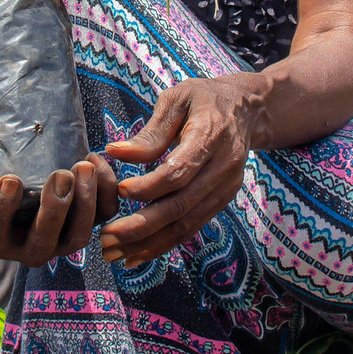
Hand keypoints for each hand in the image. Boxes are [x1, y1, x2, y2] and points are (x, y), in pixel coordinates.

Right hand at [0, 155, 117, 267]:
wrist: (25, 176)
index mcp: (0, 241)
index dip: (1, 209)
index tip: (9, 179)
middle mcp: (34, 249)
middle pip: (45, 240)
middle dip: (54, 209)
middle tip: (59, 175)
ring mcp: (64, 240)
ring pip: (80, 234)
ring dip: (85, 202)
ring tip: (83, 167)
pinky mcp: (90, 222)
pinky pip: (105, 214)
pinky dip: (106, 189)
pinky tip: (96, 160)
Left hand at [101, 74, 262, 265]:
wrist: (246, 109)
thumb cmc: (204, 99)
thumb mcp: (176, 100)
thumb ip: (150, 132)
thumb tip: (115, 153)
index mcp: (211, 136)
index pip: (179, 171)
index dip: (149, 186)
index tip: (119, 191)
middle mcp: (224, 167)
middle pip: (181, 205)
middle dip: (141, 226)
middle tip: (106, 237)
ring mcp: (226, 188)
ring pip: (186, 224)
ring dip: (149, 243)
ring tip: (115, 254)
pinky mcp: (223, 200)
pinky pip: (192, 227)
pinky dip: (164, 243)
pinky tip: (137, 253)